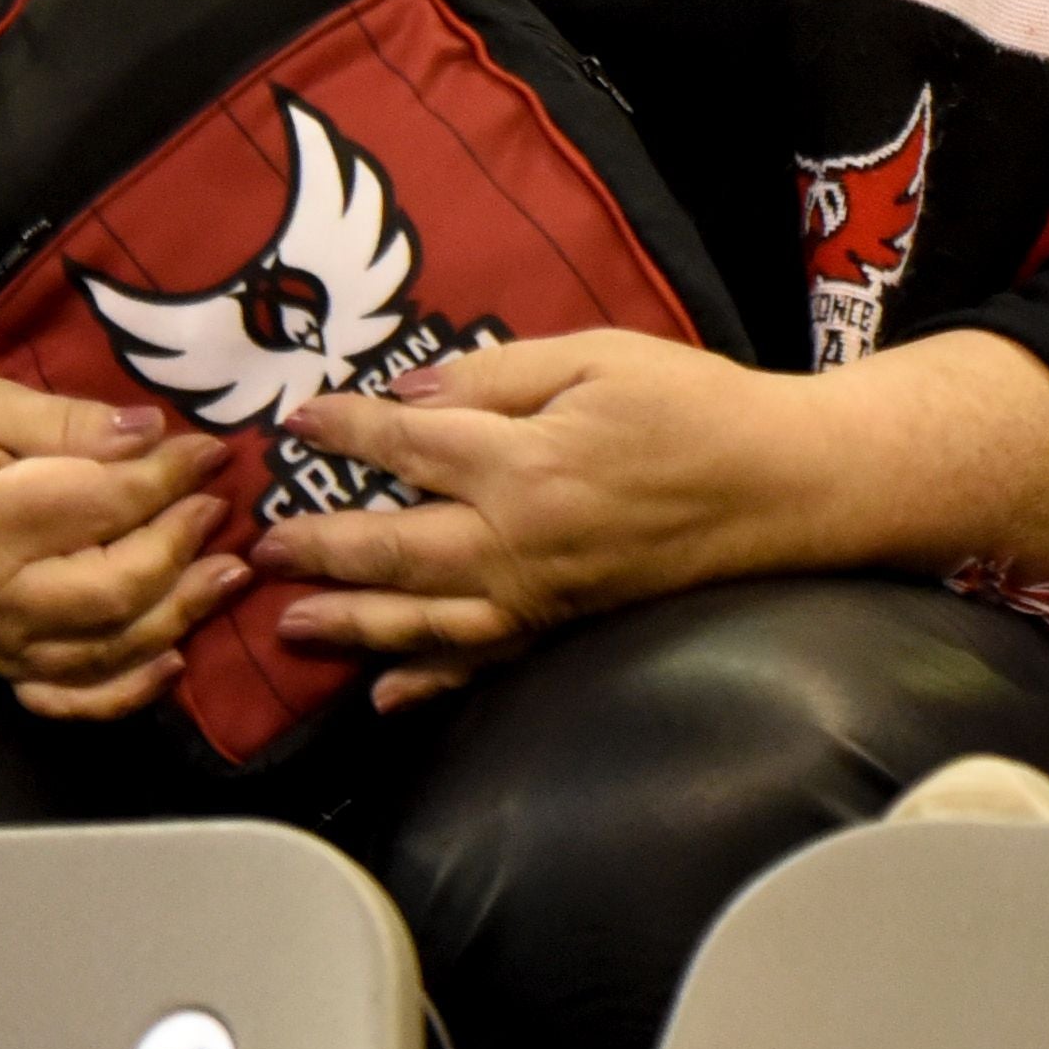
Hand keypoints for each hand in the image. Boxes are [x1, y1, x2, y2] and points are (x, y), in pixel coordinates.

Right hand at [0, 336, 241, 721]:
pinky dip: (120, 692)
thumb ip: (67, 420)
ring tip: (228, 576)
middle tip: (222, 510)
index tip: (213, 453)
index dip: (168, 478)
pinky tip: (172, 663)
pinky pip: (61, 697)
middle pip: (110, 591)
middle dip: (179, 550)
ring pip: (99, 651)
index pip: (101, 505)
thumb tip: (152, 431)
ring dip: (175, 618)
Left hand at [256, 329, 819, 710]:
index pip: (408, 447)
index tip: (294, 423)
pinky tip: (388, 692)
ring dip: (353, 623)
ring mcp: (543, 594)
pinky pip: (487, 660)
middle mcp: (520, 541)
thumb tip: (411, 395)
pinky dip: (432, 681)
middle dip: (322, 545)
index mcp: (526, 463)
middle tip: (261, 547)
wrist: (788, 482)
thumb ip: (501, 373)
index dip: (345, 433)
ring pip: (425, 619)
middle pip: (396, 550)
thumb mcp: (602, 355)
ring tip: (290, 622)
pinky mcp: (569, 621)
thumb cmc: (700, 405)